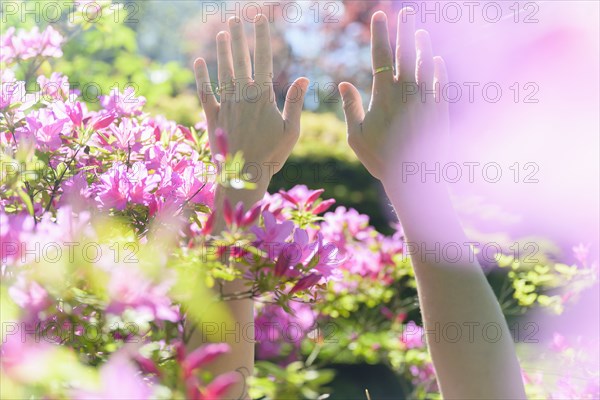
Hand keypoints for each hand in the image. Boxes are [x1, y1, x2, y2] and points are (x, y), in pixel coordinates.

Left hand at [193, 15, 308, 180]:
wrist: (245, 176)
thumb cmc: (272, 155)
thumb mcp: (291, 130)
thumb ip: (295, 102)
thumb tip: (304, 77)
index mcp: (262, 97)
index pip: (262, 59)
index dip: (261, 38)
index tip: (260, 19)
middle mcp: (242, 96)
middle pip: (240, 60)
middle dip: (239, 37)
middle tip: (236, 18)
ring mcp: (226, 105)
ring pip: (223, 72)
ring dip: (223, 51)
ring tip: (222, 33)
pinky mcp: (213, 117)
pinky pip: (205, 92)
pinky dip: (201, 76)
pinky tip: (199, 61)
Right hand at [339, 9, 448, 183]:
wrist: (415, 177)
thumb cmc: (381, 159)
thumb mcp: (357, 136)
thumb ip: (350, 108)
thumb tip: (343, 84)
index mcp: (384, 95)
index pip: (381, 56)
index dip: (379, 33)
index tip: (378, 15)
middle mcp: (407, 91)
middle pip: (406, 52)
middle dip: (404, 28)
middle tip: (406, 11)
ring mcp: (426, 98)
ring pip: (426, 62)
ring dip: (422, 44)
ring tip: (420, 30)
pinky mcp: (440, 108)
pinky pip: (440, 80)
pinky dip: (439, 67)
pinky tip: (437, 59)